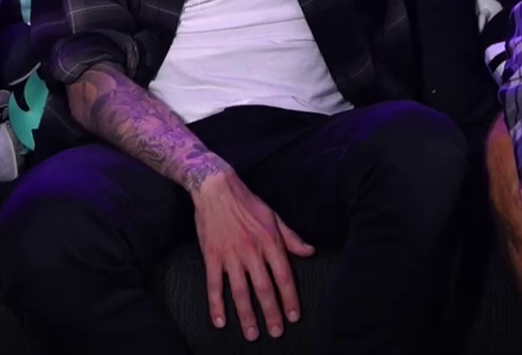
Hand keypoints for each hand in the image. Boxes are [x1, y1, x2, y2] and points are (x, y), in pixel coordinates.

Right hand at [192, 168, 315, 341]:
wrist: (216, 188)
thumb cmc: (248, 202)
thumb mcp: (274, 216)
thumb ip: (291, 238)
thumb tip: (310, 252)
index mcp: (271, 241)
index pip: (284, 276)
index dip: (290, 298)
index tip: (294, 316)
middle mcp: (252, 250)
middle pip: (264, 288)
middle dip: (272, 313)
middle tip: (276, 333)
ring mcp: (231, 254)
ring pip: (241, 291)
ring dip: (247, 315)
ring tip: (253, 334)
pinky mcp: (212, 256)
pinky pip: (214, 285)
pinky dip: (216, 305)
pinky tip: (220, 322)